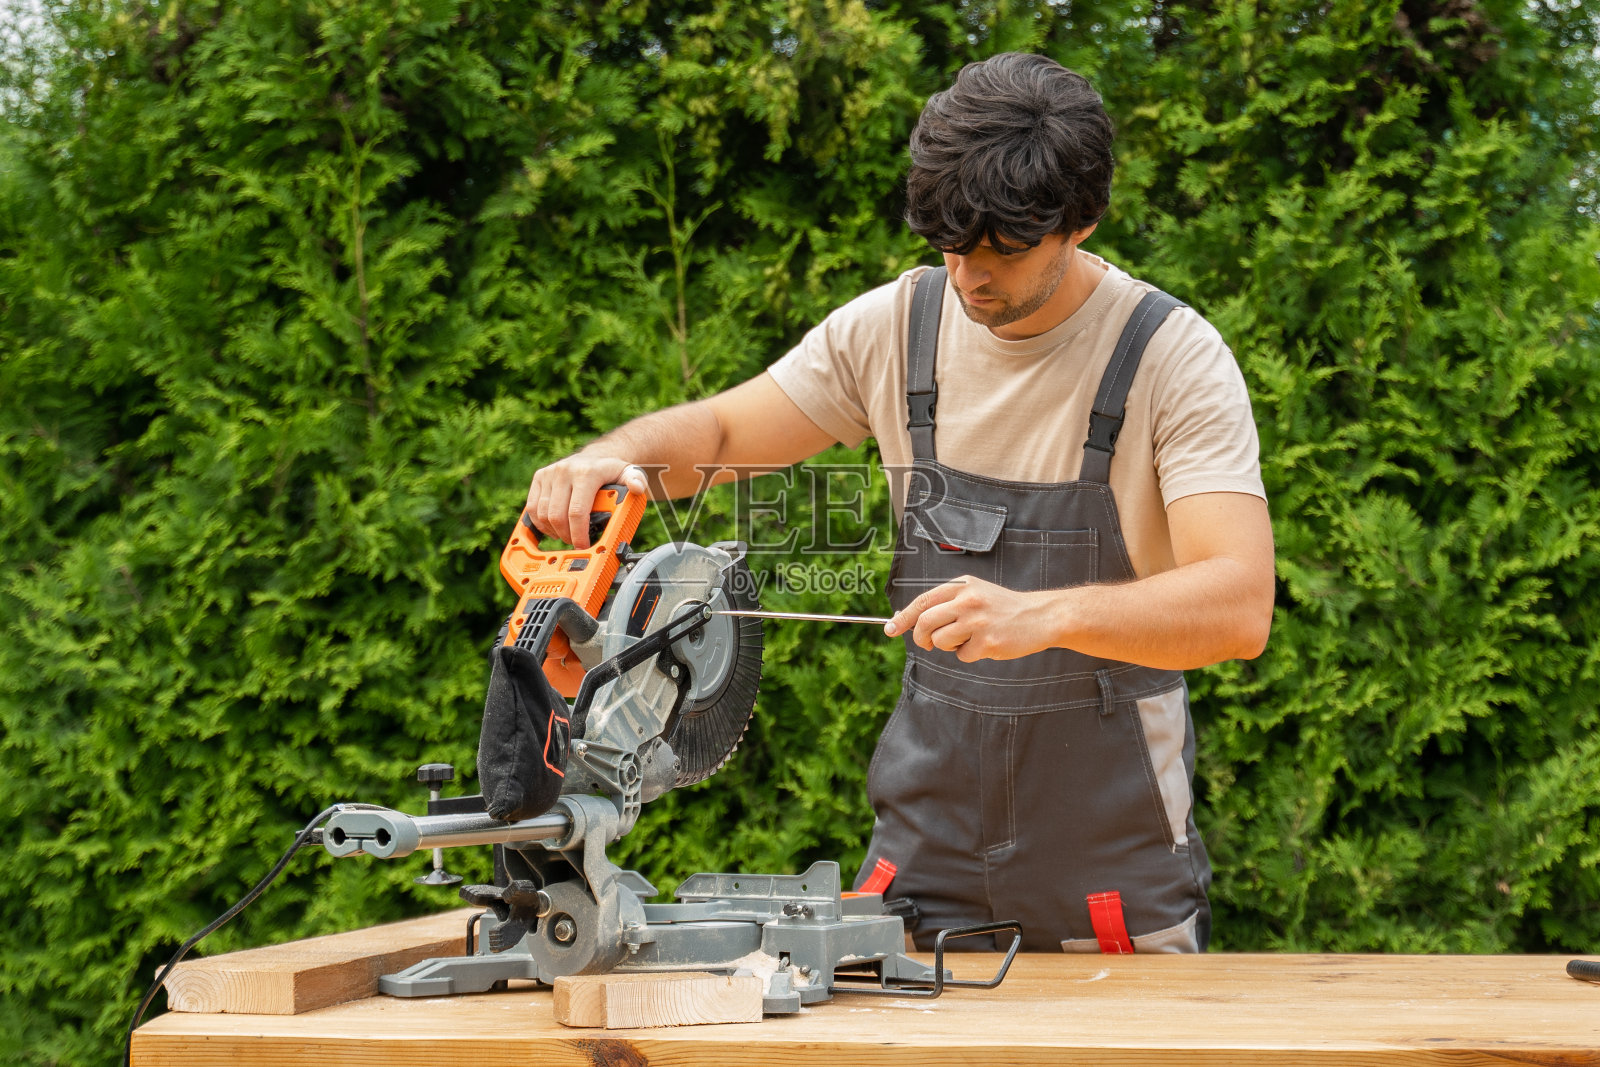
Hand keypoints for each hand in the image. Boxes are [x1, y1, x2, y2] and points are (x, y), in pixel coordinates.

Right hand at [524, 454, 648, 548]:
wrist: (596, 457)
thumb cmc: (611, 472)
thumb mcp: (629, 475)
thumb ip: (636, 481)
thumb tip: (637, 487)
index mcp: (587, 473)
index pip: (577, 511)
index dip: (578, 534)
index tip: (583, 545)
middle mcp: (566, 471)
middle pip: (557, 515)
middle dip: (567, 535)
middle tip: (577, 542)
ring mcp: (550, 473)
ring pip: (542, 513)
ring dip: (554, 531)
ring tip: (567, 535)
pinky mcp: (539, 477)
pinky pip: (532, 507)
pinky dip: (540, 523)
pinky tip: (553, 527)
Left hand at [883, 576, 1061, 661]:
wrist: (1039, 616)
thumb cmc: (1002, 606)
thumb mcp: (974, 592)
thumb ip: (946, 602)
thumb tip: (911, 619)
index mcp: (961, 587)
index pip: (923, 601)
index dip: (903, 617)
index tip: (890, 629)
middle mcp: (968, 601)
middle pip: (925, 623)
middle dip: (921, 637)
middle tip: (927, 643)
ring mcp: (978, 621)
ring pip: (941, 641)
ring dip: (948, 646)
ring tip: (968, 638)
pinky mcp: (988, 642)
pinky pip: (962, 655)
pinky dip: (969, 654)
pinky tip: (985, 644)